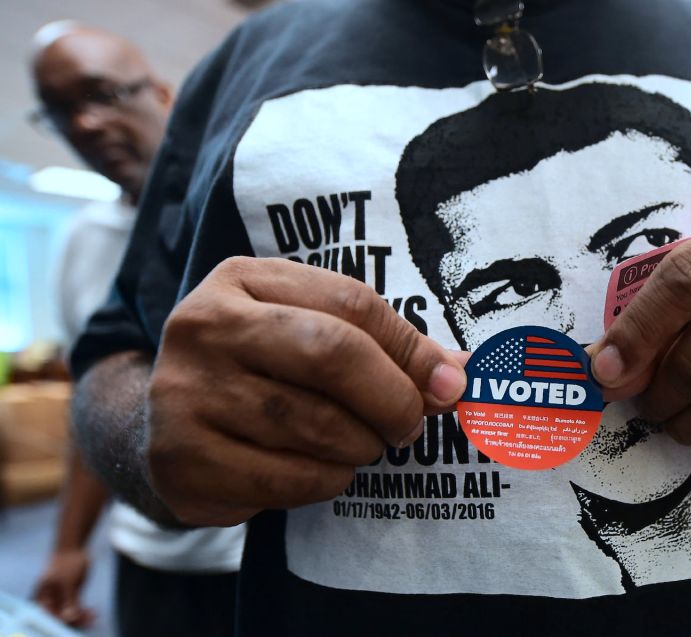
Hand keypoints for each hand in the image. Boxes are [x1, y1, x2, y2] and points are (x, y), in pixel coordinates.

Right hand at [33, 549, 94, 627]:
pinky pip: (75, 607)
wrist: (74, 547)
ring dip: (81, 616)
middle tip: (89, 620)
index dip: (62, 620)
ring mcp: (60, 598)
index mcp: (42, 598)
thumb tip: (69, 617)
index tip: (76, 619)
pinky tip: (92, 612)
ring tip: (94, 616)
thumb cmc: (67, 563)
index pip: (50, 616)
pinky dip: (83, 610)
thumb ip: (68, 600)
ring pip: (69, 613)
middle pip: (60, 616)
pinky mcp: (70, 595)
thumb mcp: (68, 582)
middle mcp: (49, 600)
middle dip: (75, 620)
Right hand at [147, 257, 466, 525]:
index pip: (349, 301)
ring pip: (314, 424)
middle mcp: (204, 326)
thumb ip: (379, 345)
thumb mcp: (308, 334)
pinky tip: (324, 470)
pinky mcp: (182, 458)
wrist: (165, 428)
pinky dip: (327, 480)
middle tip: (410, 425)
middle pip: (330, 353)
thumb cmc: (258, 372)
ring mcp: (184, 393)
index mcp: (241, 280)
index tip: (447, 383)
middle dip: (392, 397)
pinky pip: (288, 478)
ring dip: (361, 446)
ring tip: (362, 446)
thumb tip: (455, 373)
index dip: (409, 348)